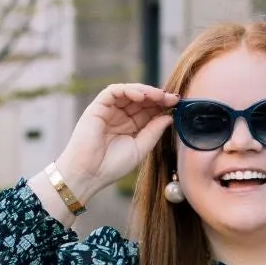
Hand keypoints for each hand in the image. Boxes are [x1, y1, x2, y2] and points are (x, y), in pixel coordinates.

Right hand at [41, 83, 175, 209]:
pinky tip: (141, 96)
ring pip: (128, 92)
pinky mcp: (97, 107)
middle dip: (157, 96)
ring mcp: (108, 111)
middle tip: (172, 98)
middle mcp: (120, 116)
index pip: (148, 110)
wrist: (88, 174)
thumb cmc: (112, 166)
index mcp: (130, 127)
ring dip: (145, 91)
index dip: (162, 105)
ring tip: (159, 95)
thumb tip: (169, 116)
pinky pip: (113, 92)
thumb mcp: (140, 148)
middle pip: (141, 99)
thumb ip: (154, 131)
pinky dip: (128, 90)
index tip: (177, 104)